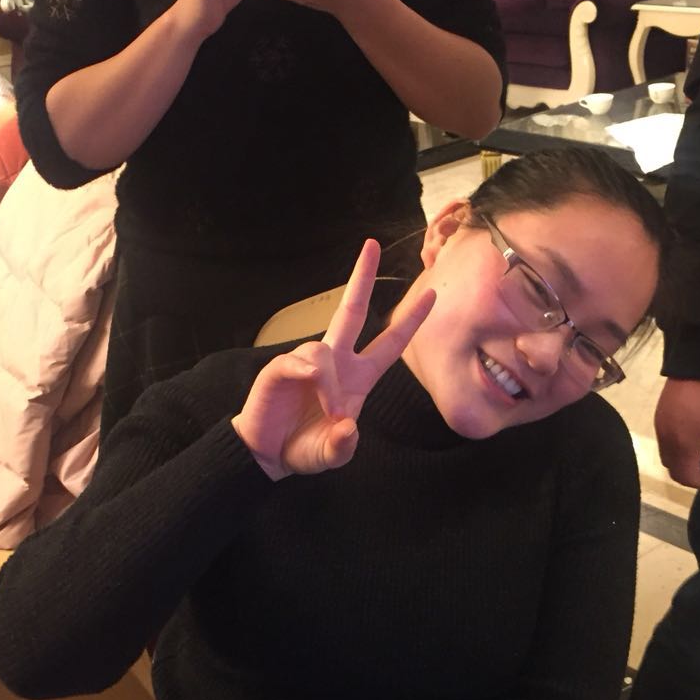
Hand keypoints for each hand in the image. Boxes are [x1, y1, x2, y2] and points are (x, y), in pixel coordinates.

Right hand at [232, 239, 433, 480]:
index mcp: (358, 378)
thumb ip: (344, 446)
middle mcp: (335, 363)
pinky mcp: (281, 368)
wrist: (267, 454)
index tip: (432, 296)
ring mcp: (307, 363)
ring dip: (327, 383)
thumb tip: (347, 427)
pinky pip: (298, 362)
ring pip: (322, 351)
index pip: (389, 343)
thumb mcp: (332, 455)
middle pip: (352, 311)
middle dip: (362, 277)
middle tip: (372, 244)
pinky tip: (303, 386)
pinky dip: (305, 376)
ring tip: (327, 410)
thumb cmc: (304, 448)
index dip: (410, 321)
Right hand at [655, 379, 699, 488]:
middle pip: (674, 470)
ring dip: (684, 460)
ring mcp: (659, 427)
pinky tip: (693, 434)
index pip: (687, 478)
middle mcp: (666, 441)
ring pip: (667, 456)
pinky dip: (677, 447)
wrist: (699, 362)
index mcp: (684, 447)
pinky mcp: (658, 416)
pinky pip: (664, 441)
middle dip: (692, 474)